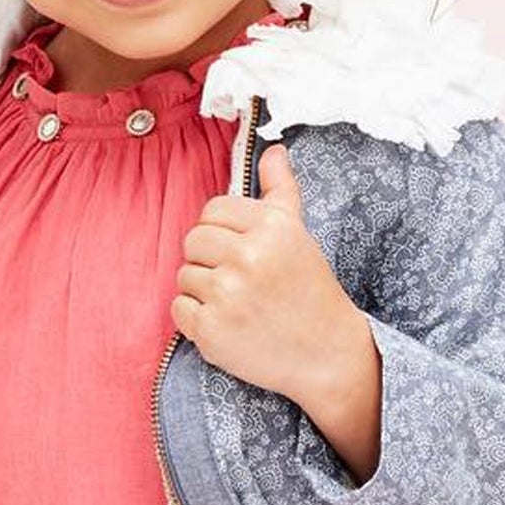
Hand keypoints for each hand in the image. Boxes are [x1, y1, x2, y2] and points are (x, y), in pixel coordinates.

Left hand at [170, 143, 368, 403]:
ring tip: (237, 302)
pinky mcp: (211, 330)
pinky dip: (195, 318)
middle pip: (193, 240)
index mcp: (270, 227)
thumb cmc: (310, 290)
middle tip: (238, 278)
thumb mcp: (300, 234)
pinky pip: (178, 308)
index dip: (221, 229)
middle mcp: (248, 257)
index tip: (240, 248)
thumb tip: (272, 150)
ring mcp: (227, 295)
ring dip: (203, 290)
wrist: (326, 353)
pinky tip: (226, 322)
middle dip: (209, 258)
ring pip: (184, 275)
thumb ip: (281, 190)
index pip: (213, 210)